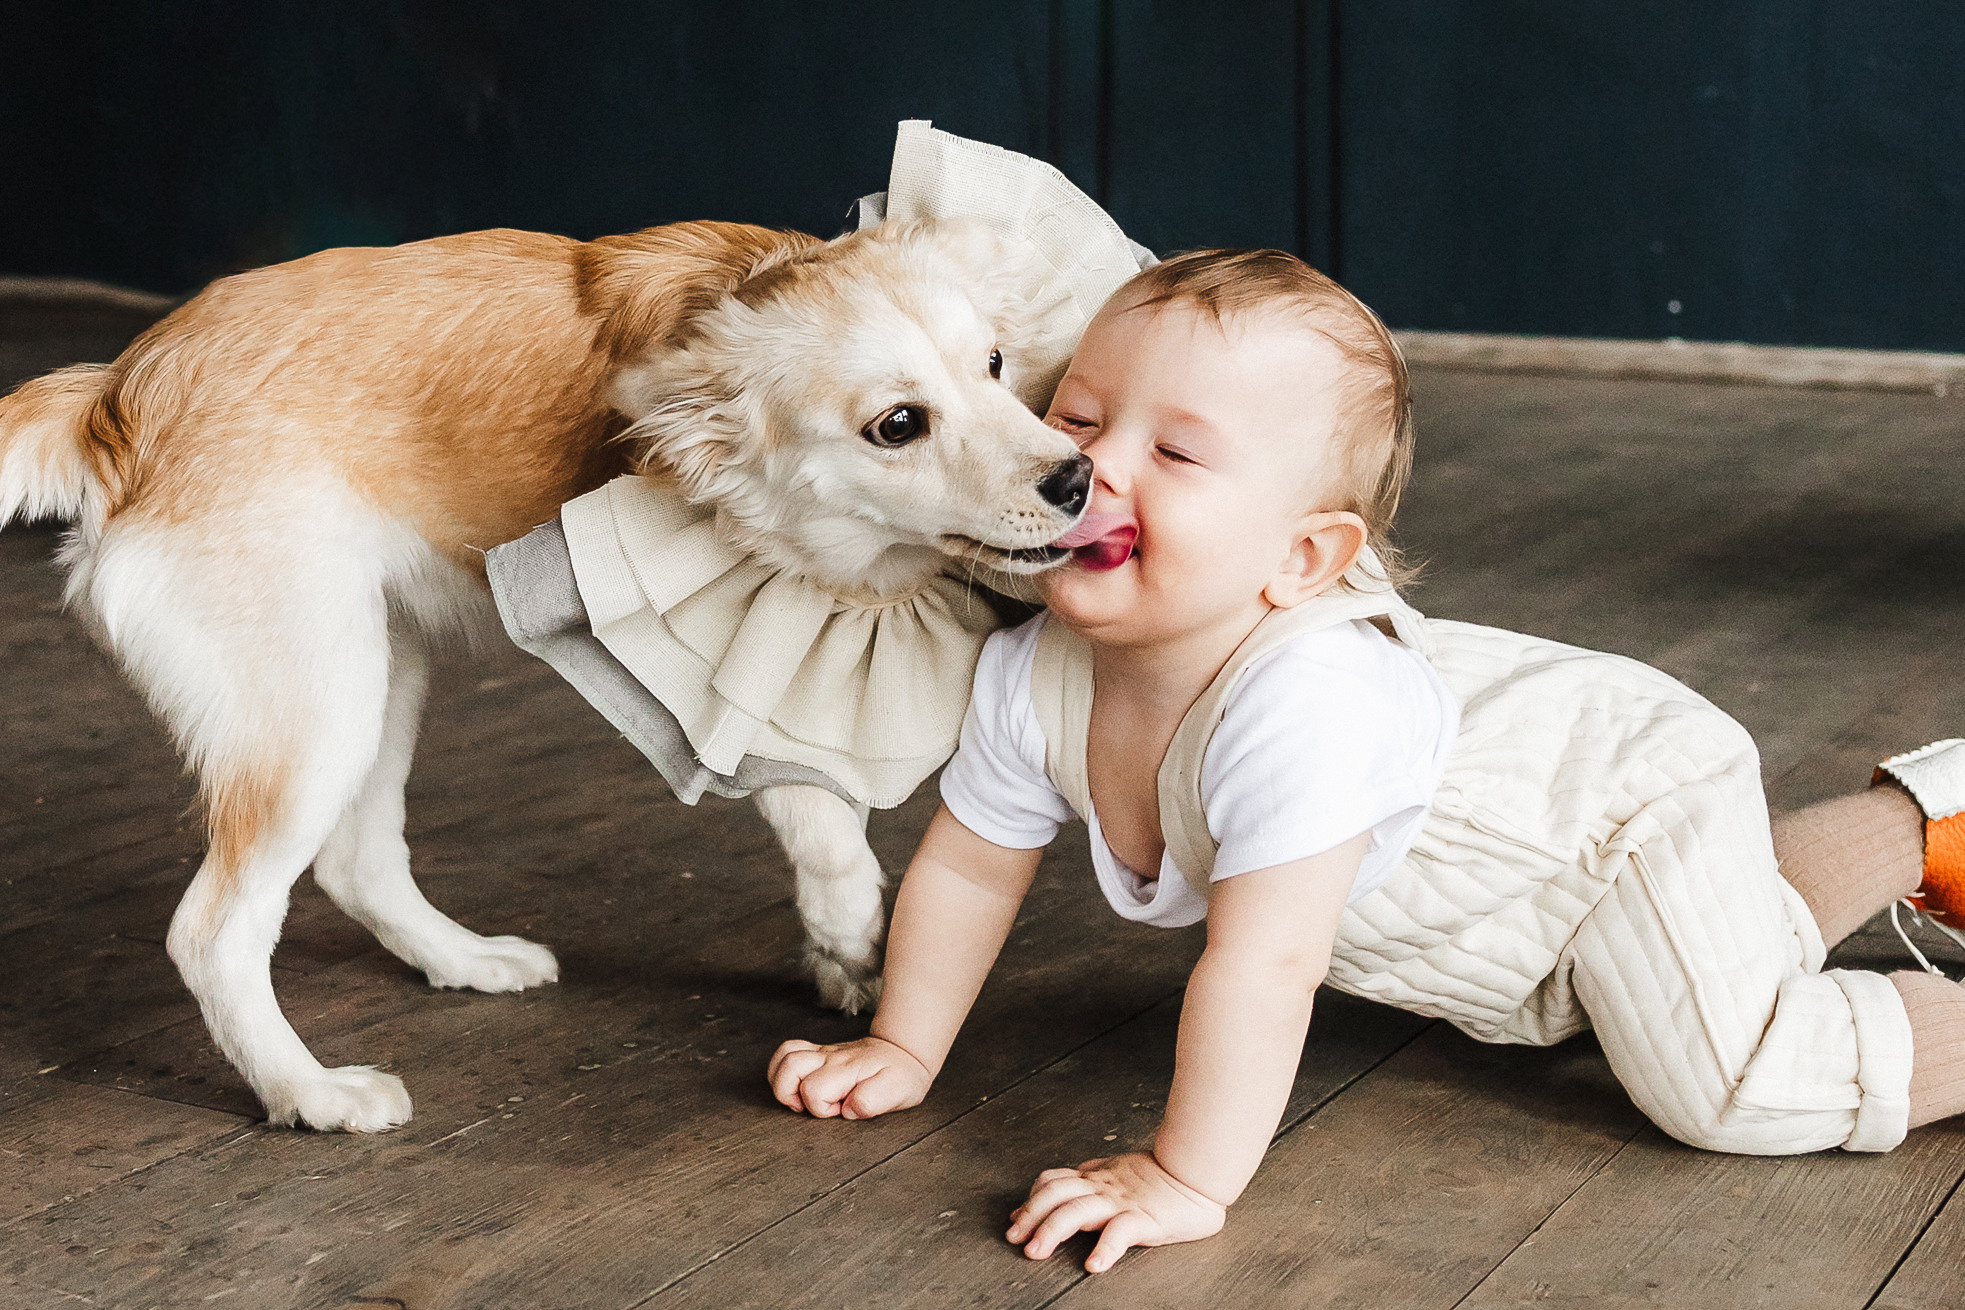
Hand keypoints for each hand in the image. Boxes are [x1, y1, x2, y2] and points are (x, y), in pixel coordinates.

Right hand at [767, 1036, 932, 1119]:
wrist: (903, 1052)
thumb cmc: (901, 1076)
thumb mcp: (899, 1091)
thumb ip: (874, 1100)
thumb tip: (848, 1109)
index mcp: (848, 1069)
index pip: (815, 1090)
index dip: (822, 1109)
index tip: (841, 1111)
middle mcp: (831, 1058)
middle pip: (791, 1067)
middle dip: (791, 1095)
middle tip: (810, 1109)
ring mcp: (823, 1053)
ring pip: (785, 1057)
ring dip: (782, 1083)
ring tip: (799, 1099)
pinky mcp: (818, 1053)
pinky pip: (787, 1051)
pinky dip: (780, 1070)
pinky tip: (795, 1085)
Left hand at [1006, 1151, 1226, 1272]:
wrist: (1197, 1173)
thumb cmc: (1159, 1176)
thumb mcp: (1115, 1172)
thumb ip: (1086, 1179)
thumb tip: (1053, 1186)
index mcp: (1096, 1178)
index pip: (1053, 1181)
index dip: (1030, 1200)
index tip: (1014, 1222)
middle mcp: (1103, 1188)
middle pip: (1055, 1194)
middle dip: (1030, 1216)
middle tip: (1014, 1240)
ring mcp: (1122, 1202)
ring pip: (1077, 1210)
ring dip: (1051, 1231)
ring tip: (1036, 1253)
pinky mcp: (1145, 1218)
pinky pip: (1120, 1232)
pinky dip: (1105, 1248)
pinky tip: (1093, 1265)